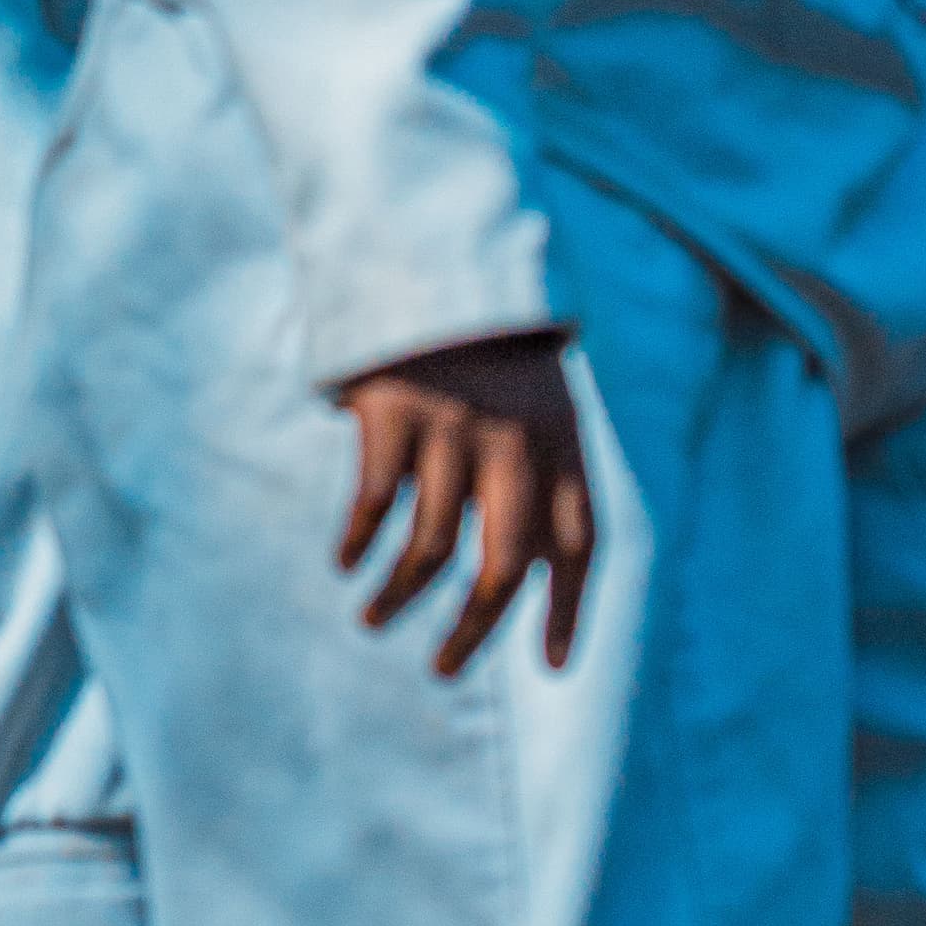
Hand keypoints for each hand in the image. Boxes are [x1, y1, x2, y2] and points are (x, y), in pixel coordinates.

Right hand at [336, 332, 595, 677]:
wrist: (433, 256)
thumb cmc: (488, 349)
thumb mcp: (539, 402)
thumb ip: (540, 475)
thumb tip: (523, 571)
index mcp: (562, 441)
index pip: (580, 545)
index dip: (570, 611)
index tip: (554, 667)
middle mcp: (516, 442)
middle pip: (504, 566)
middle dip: (474, 631)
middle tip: (442, 669)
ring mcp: (454, 428)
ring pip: (431, 548)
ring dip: (399, 597)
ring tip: (372, 620)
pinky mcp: (394, 413)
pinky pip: (375, 504)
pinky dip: (359, 543)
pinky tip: (345, 562)